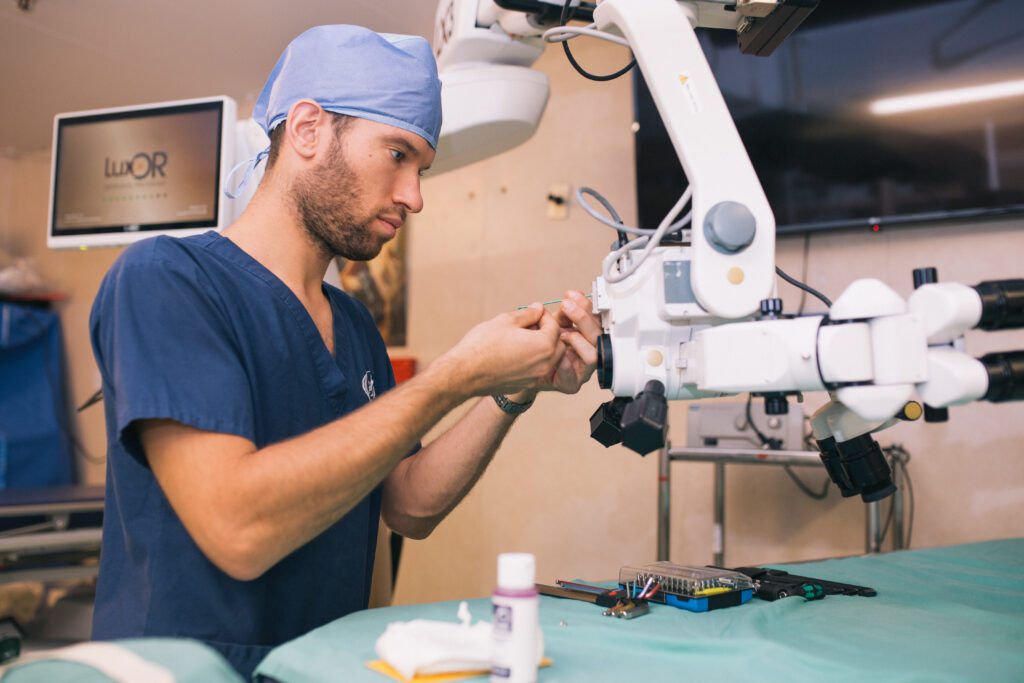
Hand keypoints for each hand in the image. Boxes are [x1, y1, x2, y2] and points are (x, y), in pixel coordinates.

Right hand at [443, 304, 564, 397]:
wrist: (465, 373)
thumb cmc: (483, 344)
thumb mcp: (506, 321)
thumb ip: (528, 314)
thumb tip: (538, 308)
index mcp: (544, 345)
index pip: (555, 326)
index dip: (544, 316)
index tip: (533, 312)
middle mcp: (545, 364)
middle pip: (558, 345)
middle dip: (548, 333)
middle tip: (531, 325)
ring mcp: (535, 377)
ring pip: (549, 359)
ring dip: (542, 348)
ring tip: (523, 338)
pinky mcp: (525, 385)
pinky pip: (536, 370)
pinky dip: (532, 360)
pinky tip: (515, 353)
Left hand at [546, 290, 600, 394]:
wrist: (527, 370)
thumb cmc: (543, 348)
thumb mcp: (554, 326)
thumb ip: (564, 314)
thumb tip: (574, 296)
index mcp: (589, 337)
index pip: (597, 320)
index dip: (587, 307)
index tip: (572, 295)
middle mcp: (590, 353)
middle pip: (598, 335)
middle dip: (583, 318)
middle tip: (566, 306)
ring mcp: (583, 371)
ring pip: (592, 355)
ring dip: (577, 340)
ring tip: (560, 334)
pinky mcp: (572, 385)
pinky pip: (572, 376)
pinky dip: (565, 363)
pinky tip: (558, 354)